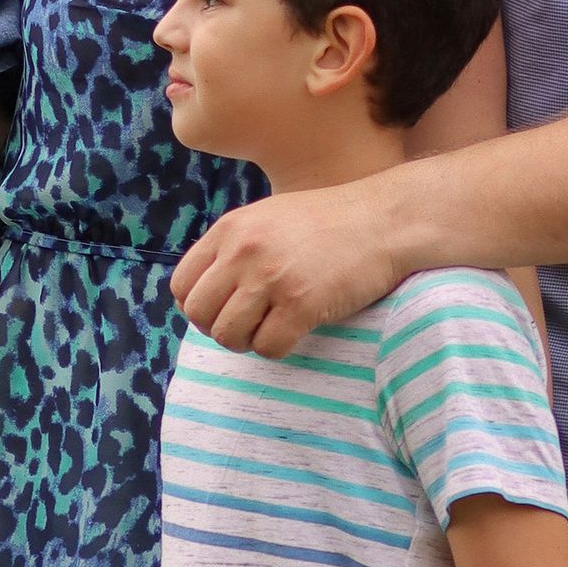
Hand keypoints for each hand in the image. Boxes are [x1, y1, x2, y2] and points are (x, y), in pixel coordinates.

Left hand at [170, 177, 405, 357]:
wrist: (386, 220)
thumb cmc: (331, 222)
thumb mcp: (269, 218)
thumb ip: (234, 248)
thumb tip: (207, 293)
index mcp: (230, 229)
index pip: (182, 285)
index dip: (199, 306)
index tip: (225, 309)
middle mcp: (243, 251)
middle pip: (199, 315)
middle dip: (220, 328)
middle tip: (249, 324)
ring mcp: (271, 278)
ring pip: (228, 335)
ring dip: (248, 341)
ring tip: (272, 328)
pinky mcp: (301, 303)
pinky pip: (268, 347)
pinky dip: (278, 348)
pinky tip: (295, 331)